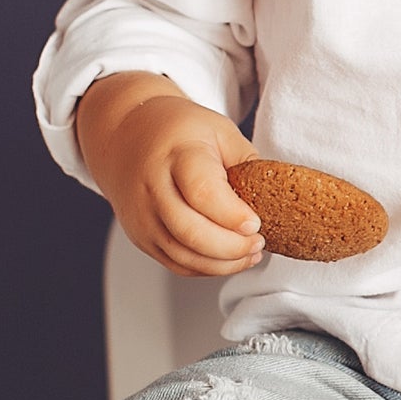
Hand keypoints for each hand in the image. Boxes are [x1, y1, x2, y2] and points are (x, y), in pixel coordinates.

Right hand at [73, 73, 263, 276]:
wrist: (127, 134)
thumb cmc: (178, 130)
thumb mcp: (220, 131)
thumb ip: (247, 163)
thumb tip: (274, 200)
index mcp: (177, 155)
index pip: (201, 193)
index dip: (232, 215)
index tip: (256, 223)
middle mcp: (153, 188)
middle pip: (190, 232)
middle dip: (231, 247)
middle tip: (258, 242)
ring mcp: (143, 216)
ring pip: (182, 255)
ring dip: (222, 263)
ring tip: (250, 254)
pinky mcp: (141, 236)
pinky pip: (175, 264)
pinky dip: (206, 269)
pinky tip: (228, 259)